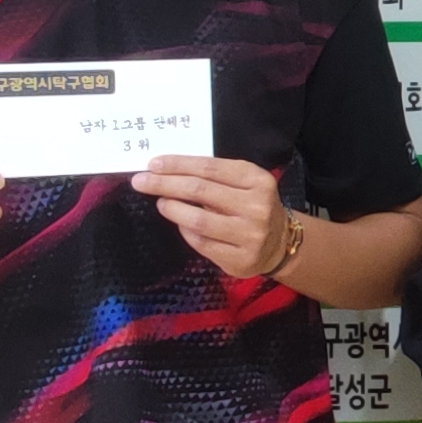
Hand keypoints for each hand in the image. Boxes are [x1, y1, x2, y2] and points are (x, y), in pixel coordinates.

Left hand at [130, 155, 290, 277]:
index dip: (178, 165)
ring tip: (161, 203)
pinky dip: (185, 231)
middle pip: (200, 191)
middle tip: (141, 181)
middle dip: (165, 184)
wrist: (280, 244)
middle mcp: (257, 207)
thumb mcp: (245, 183)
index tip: (153, 164)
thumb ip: (215, 176)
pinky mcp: (240, 258)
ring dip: (172, 209)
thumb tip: (168, 170)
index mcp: (258, 180)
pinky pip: (202, 243)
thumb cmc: (253, 206)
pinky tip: (181, 223)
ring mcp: (250, 235)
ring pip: (198, 220)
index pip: (210, 168)